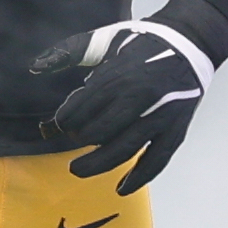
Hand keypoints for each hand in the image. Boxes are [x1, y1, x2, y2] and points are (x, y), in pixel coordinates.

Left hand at [30, 20, 214, 193]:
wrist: (190, 44)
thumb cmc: (143, 44)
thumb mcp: (106, 40)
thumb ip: (73, 51)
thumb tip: (38, 64)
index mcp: (120, 75)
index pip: (83, 106)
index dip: (67, 119)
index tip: (62, 124)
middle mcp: (139, 97)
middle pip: (100, 131)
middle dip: (80, 142)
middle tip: (70, 147)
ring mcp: (159, 115)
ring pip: (125, 148)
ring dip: (98, 164)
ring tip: (78, 170)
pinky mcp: (176, 129)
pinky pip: (157, 159)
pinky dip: (139, 177)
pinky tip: (122, 188)